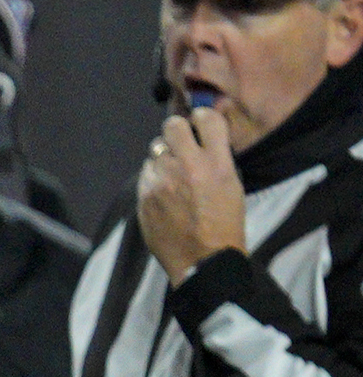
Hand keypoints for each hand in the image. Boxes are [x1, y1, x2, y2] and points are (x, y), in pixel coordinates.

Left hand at [137, 105, 250, 280]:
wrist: (203, 259)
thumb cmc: (225, 223)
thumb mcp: (232, 185)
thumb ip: (217, 157)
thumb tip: (205, 135)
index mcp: (216, 163)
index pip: (206, 118)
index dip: (203, 117)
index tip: (200, 122)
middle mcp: (186, 166)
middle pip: (172, 126)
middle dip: (177, 131)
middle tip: (181, 142)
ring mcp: (161, 180)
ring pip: (156, 150)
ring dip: (164, 157)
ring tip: (174, 174)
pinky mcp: (144, 195)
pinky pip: (146, 173)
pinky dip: (154, 177)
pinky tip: (164, 192)